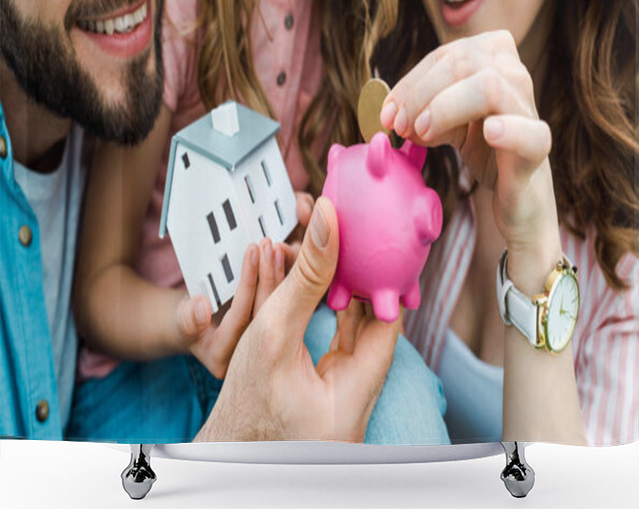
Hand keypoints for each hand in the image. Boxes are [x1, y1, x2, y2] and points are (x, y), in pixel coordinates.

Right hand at [174, 238, 286, 379]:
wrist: (198, 327)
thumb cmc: (187, 322)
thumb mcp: (181, 320)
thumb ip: (188, 318)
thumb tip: (202, 307)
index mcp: (221, 357)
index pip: (240, 315)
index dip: (247, 281)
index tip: (252, 251)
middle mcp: (247, 355)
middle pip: (263, 310)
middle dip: (268, 274)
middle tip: (269, 245)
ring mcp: (263, 344)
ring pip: (277, 307)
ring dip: (278, 274)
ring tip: (277, 247)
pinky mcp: (274, 331)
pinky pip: (283, 304)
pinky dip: (283, 279)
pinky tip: (285, 257)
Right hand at [196, 197, 400, 441]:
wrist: (218, 452)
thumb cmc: (239, 405)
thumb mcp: (272, 331)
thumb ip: (306, 276)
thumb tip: (328, 218)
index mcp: (356, 397)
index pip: (388, 318)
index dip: (381, 275)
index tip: (370, 238)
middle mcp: (361, 398)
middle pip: (371, 319)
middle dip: (353, 275)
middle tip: (343, 238)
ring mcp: (346, 392)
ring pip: (352, 324)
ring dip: (335, 287)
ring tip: (321, 251)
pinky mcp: (328, 385)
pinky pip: (336, 336)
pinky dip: (323, 306)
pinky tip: (310, 278)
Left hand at [379, 31, 555, 252]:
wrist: (517, 195)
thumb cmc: (485, 150)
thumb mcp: (447, 124)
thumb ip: (422, 111)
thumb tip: (393, 114)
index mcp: (493, 60)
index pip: (446, 55)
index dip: (411, 81)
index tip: (388, 113)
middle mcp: (515, 76)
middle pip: (462, 62)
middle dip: (421, 93)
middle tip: (402, 126)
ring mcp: (528, 109)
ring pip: (488, 86)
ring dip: (445, 107)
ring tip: (424, 132)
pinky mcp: (537, 147)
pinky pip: (530, 133)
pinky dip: (507, 130)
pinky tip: (488, 134)